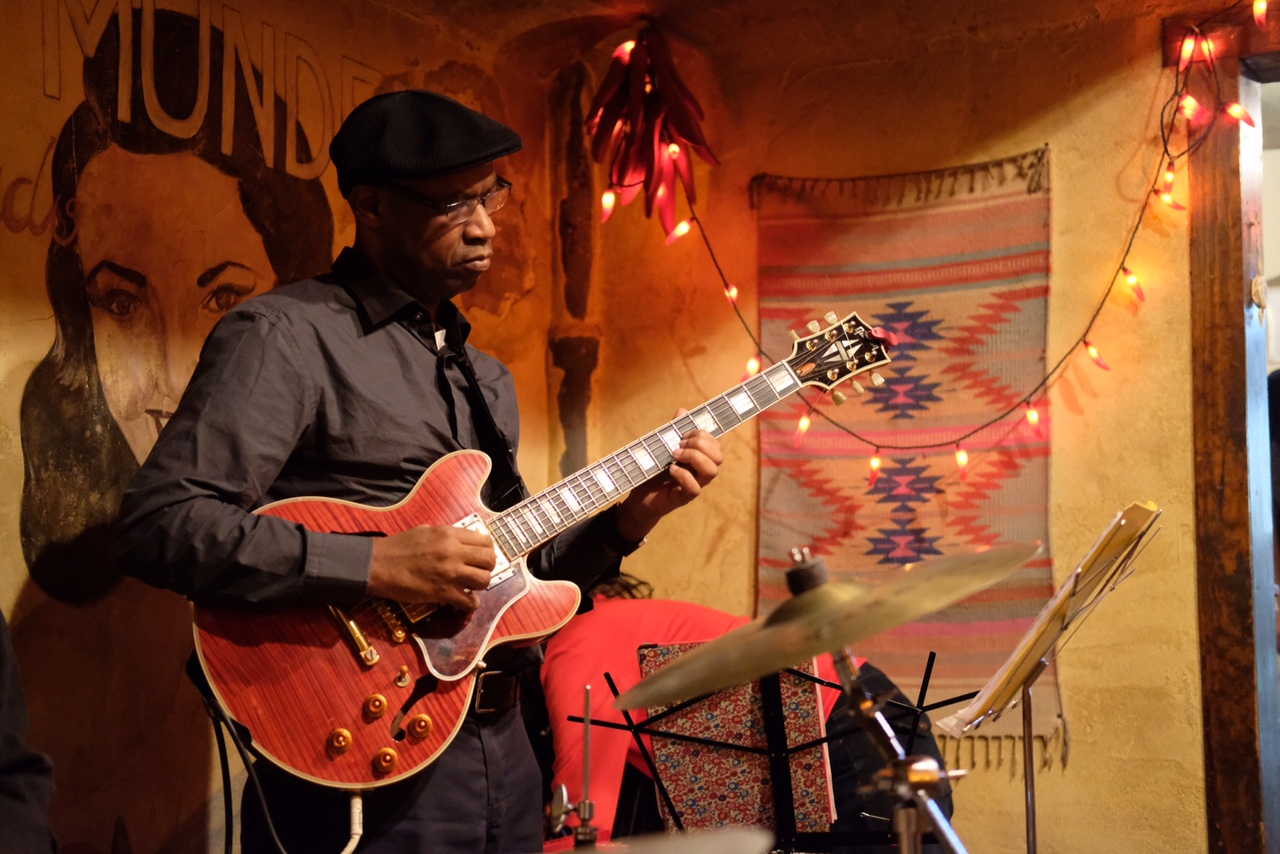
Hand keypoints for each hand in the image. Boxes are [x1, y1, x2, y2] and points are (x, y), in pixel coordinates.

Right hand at [368, 525, 495, 609]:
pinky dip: (470, 604)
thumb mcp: (426, 531)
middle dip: (487, 567)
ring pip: (485, 580)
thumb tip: (462, 542)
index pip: (485, 541)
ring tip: (470, 586)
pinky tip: (463, 601)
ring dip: (480, 585)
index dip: (486, 550)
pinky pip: (470, 602)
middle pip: (490, 560)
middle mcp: (454, 552)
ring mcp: (450, 573)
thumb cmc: (399, 546)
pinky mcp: (443, 592)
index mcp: (450, 534)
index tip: (480, 557)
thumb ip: (447, 536)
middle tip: (477, 572)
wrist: (378, 564)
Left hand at [615, 409, 723, 542]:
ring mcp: (694, 486)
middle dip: (699, 445)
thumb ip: (673, 431)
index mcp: (699, 460)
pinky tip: (671, 469)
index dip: (702, 435)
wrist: (639, 498)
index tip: (682, 435)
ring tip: (675, 456)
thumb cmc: (654, 472)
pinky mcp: (683, 498)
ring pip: (712, 471)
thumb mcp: (662, 447)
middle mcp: (701, 473)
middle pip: (718, 457)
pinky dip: (683, 475)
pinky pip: (694, 488)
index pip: (716, 445)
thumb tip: (682, 410)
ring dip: (694, 457)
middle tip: (678, 446)